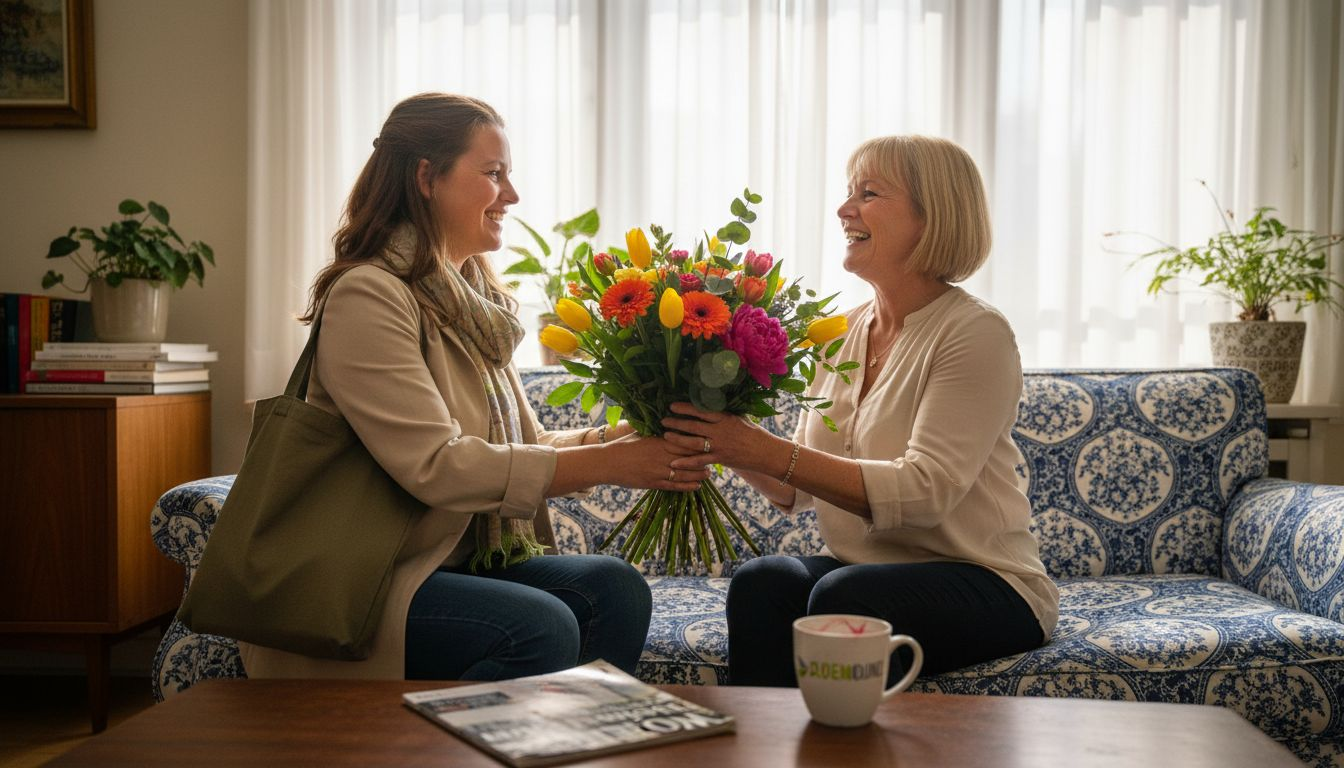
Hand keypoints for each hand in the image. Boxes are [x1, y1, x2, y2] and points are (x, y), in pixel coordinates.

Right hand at [606, 432, 710, 491]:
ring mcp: (658, 470)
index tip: (710, 442)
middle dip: (703, 459)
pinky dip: (686, 487)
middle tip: (715, 459)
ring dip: (698, 474)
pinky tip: (696, 487)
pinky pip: (674, 486)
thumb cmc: (623, 445)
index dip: (699, 443)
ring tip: (708, 474)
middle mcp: (661, 455)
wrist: (607, 462)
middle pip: (688, 457)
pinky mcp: (653, 483)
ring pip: (684, 473)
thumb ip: (654, 431)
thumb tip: (665, 421)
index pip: (685, 441)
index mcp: (659, 441)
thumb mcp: (640, 434)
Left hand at [661, 402, 779, 472]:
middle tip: (663, 420)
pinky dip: (686, 463)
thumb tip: (709, 403)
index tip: (672, 405)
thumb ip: (723, 413)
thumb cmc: (752, 433)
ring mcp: (720, 446)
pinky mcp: (720, 459)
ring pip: (694, 442)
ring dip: (678, 439)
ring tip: (665, 436)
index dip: (685, 408)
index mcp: (725, 418)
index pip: (701, 410)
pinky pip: (700, 461)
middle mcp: (721, 431)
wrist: (765, 452)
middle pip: (694, 426)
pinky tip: (674, 463)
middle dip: (677, 422)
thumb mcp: (739, 418)